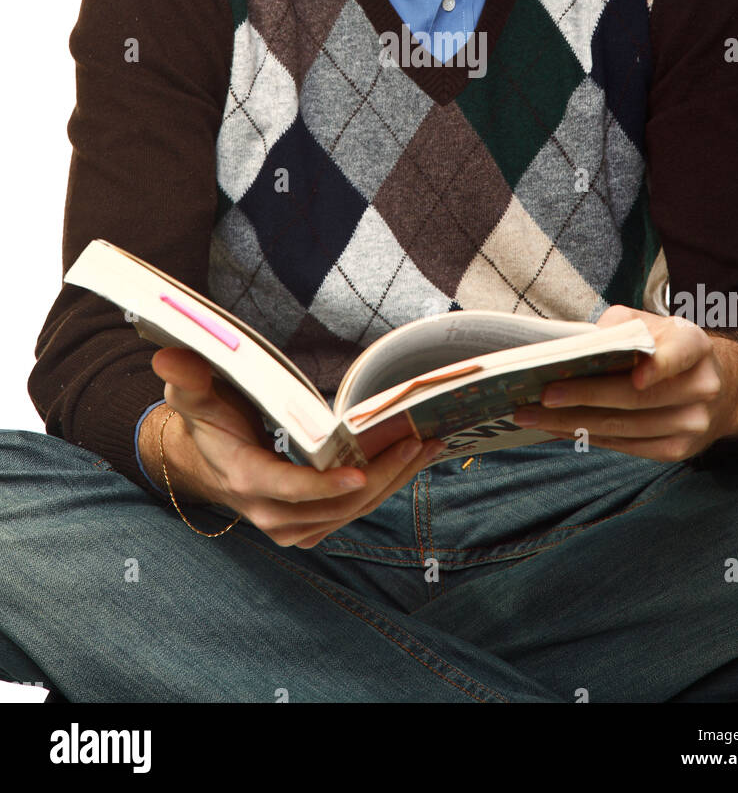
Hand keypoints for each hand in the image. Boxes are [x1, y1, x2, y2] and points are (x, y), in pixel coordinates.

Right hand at [142, 346, 442, 547]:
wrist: (204, 463)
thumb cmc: (207, 422)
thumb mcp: (193, 397)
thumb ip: (187, 377)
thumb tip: (168, 354)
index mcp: (246, 478)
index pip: (289, 490)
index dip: (324, 484)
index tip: (358, 470)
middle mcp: (270, 512)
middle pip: (335, 505)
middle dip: (381, 475)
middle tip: (417, 441)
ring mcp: (292, 525)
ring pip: (352, 512)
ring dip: (393, 482)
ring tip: (427, 446)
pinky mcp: (309, 527)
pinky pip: (353, 513)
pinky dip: (385, 489)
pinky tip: (413, 462)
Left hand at [512, 305, 737, 461]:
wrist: (719, 389)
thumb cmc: (670, 348)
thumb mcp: (654, 324)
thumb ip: (622, 325)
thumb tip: (580, 345)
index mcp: (696, 347)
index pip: (679, 354)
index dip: (659, 367)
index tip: (637, 376)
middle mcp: (702, 387)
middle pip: (638, 398)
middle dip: (586, 397)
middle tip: (543, 395)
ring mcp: (692, 424)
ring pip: (625, 427)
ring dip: (574, 423)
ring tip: (533, 416)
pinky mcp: (678, 450)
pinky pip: (627, 446)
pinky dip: (589, 437)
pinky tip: (557, 429)